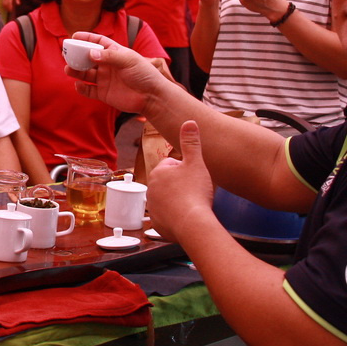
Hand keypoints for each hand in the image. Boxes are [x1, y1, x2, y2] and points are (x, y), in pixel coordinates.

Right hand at [65, 32, 164, 113]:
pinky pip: (89, 90)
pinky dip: (82, 88)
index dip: (86, 38)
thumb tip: (90, 53)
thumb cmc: (144, 74)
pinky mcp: (104, 93)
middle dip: (77, 56)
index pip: (98, 42)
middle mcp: (108, 65)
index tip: (74, 36)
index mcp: (115, 53)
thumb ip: (109, 56)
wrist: (152, 96)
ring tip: (68, 69)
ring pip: (85, 74)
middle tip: (66, 54)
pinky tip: (78, 85)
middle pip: (88, 58)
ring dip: (76, 71)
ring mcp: (105, 79)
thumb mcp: (128, 60)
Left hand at [146, 120, 215, 243]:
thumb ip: (191, 141)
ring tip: (192, 204)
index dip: (186, 170)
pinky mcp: (158, 223)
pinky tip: (188, 216)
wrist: (193, 224)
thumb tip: (189, 121)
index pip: (172, 165)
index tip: (194, 178)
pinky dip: (177, 216)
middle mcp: (150, 189)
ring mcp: (153, 207)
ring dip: (179, 200)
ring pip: (169, 199)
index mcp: (157, 173)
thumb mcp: (196, 162)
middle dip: (182, 185)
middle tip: (195, 191)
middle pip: (170, 183)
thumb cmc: (194, 193)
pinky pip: (169, 216)